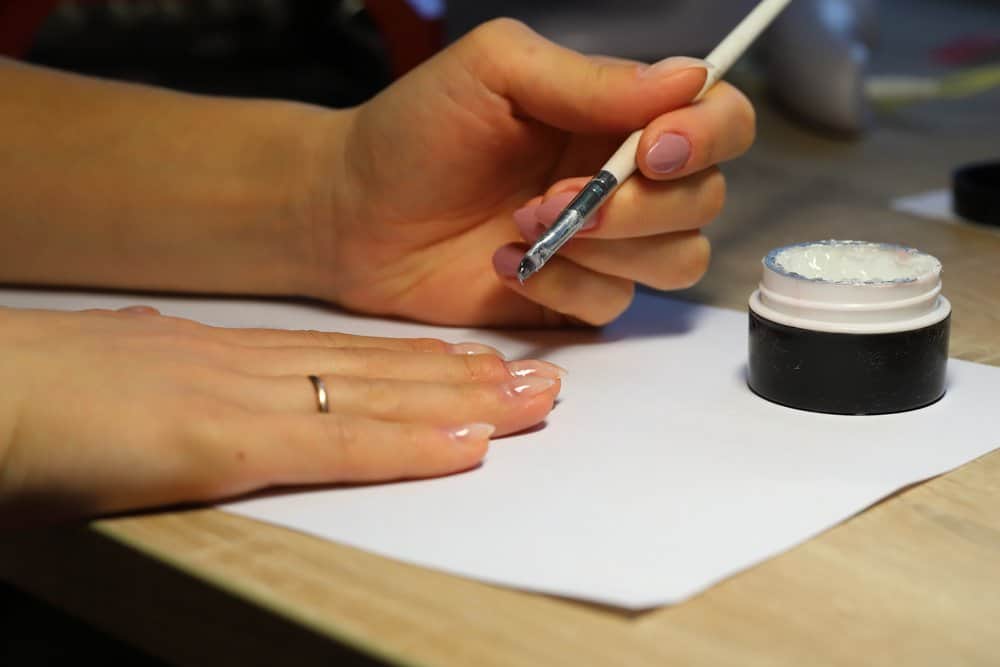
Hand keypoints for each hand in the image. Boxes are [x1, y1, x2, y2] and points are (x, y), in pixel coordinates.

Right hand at [0, 306, 561, 525]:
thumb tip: (173, 365)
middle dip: (468, 377)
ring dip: (465, 401)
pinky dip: (408, 442)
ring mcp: (239, 397)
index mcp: (222, 356)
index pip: (342, 357)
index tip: (472, 362)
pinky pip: (335, 442)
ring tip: (533, 401)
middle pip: (380, 370)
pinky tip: (467, 443)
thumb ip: (160, 371)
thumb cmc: (28, 392)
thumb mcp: (114, 373)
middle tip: (538, 378)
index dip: (418, 362)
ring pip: (378, 396)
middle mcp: (246, 366)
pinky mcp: (218, 440)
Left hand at [314, 19, 754, 325]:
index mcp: (618, 113)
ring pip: (678, 260)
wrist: (354, 212)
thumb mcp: (496, 73)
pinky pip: (614, 305)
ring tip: (523, 225)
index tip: (654, 149)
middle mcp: (627, 177)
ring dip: (608, 248)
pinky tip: (503, 264)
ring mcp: (605, 243)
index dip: (707, 136)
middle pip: (705, 200)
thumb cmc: (417, 129)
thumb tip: (689, 76)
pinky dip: (564, 285)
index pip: (719, 119)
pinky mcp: (575, 295)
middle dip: (641, 206)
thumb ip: (590, 78)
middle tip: (563, 198)